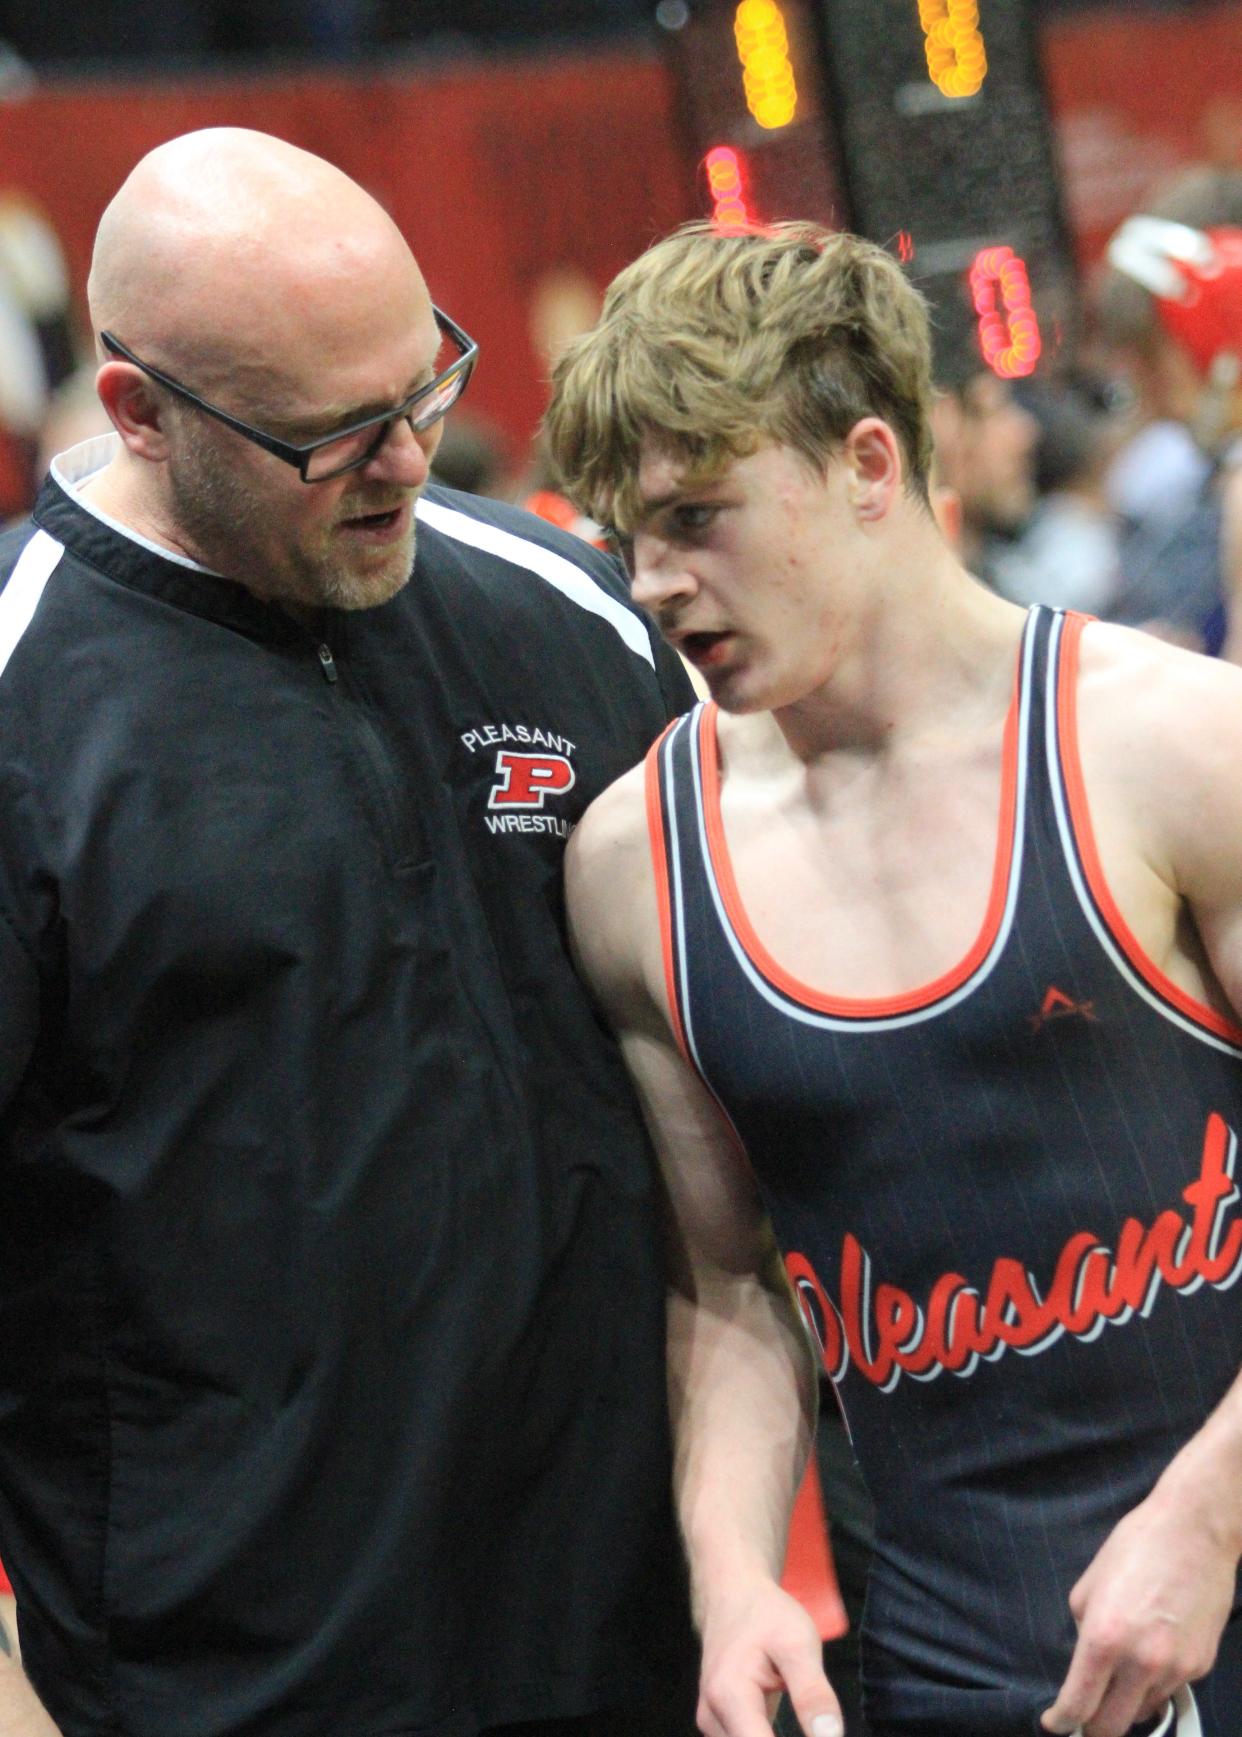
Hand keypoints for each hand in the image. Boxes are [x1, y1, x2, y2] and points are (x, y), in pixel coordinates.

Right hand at [696, 1574, 843, 1736]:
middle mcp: (712, 1718)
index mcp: (730, 1697)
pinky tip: (801, 1732)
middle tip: (822, 1730)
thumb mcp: (798, 1643)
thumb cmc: (766, 1615)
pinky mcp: (719, 1726)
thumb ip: (813, 1694)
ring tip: (814, 1728)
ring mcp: (712, 1724)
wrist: (732, 1596)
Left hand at [1040, 1481, 1234, 1736]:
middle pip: (1112, 1727)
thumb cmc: (1135, 1548)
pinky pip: (1168, 1690)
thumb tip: (1087, 1665)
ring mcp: (1175, 1668)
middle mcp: (1141, 1662)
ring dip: (1126, 1703)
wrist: (1193, 1532)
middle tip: (1085, 1714)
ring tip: (1121, 1675)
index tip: (1054, 1724)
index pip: (1079, 1704)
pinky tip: (1151, 1653)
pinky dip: (1154, 1684)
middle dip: (1093, 1726)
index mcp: (1104, 1639)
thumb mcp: (1090, 1586)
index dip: (1061, 1721)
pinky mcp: (1199, 1667)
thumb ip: (1084, 1632)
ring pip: (1142, 1711)